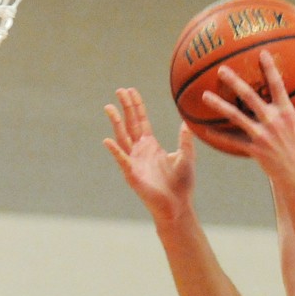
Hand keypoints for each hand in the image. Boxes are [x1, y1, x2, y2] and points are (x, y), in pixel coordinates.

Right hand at [103, 88, 197, 223]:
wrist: (178, 206)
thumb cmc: (182, 184)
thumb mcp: (187, 158)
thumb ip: (185, 141)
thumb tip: (186, 123)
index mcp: (151, 145)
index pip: (141, 121)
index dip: (136, 106)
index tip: (130, 90)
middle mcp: (140, 151)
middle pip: (130, 124)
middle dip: (125, 107)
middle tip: (119, 90)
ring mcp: (134, 162)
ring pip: (122, 138)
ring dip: (116, 123)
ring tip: (109, 107)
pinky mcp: (132, 175)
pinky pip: (122, 160)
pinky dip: (115, 151)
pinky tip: (107, 141)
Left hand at [199, 51, 294, 193]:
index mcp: (287, 113)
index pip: (277, 85)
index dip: (269, 68)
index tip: (261, 53)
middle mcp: (272, 121)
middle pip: (250, 97)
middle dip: (235, 82)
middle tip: (221, 69)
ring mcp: (261, 135)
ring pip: (236, 117)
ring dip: (219, 106)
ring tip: (204, 96)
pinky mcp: (254, 149)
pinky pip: (232, 141)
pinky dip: (218, 135)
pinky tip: (203, 128)